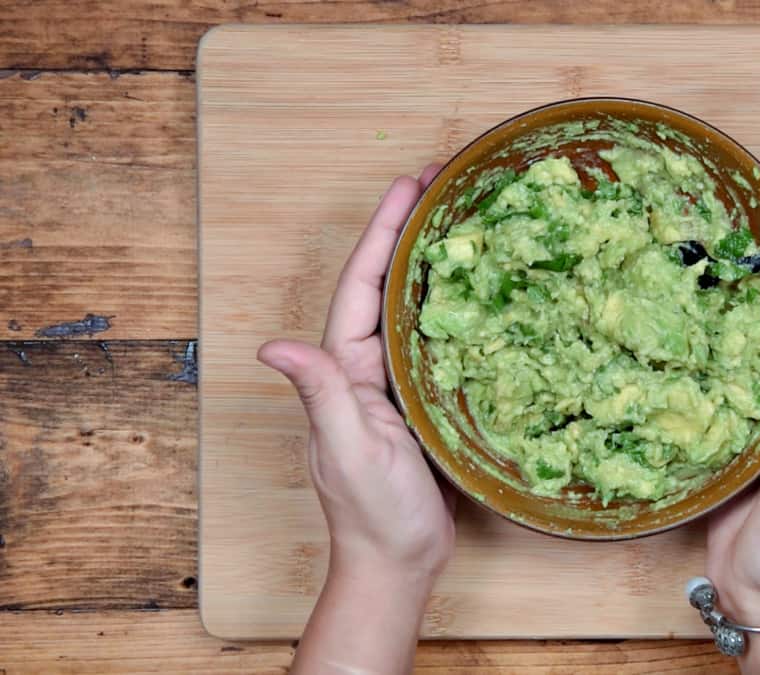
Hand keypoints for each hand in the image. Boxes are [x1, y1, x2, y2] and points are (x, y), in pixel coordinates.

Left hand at [258, 165, 454, 582]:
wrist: (398, 562)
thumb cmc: (374, 512)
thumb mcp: (350, 449)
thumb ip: (319, 394)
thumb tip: (273, 346)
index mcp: (342, 368)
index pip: (364, 285)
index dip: (384, 232)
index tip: (410, 186)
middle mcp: (363, 366)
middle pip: (386, 283)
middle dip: (409, 230)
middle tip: (443, 182)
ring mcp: (393, 382)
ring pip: (412, 305)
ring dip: (433, 260)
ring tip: (462, 217)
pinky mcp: (423, 401)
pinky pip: (437, 339)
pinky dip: (455, 306)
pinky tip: (480, 290)